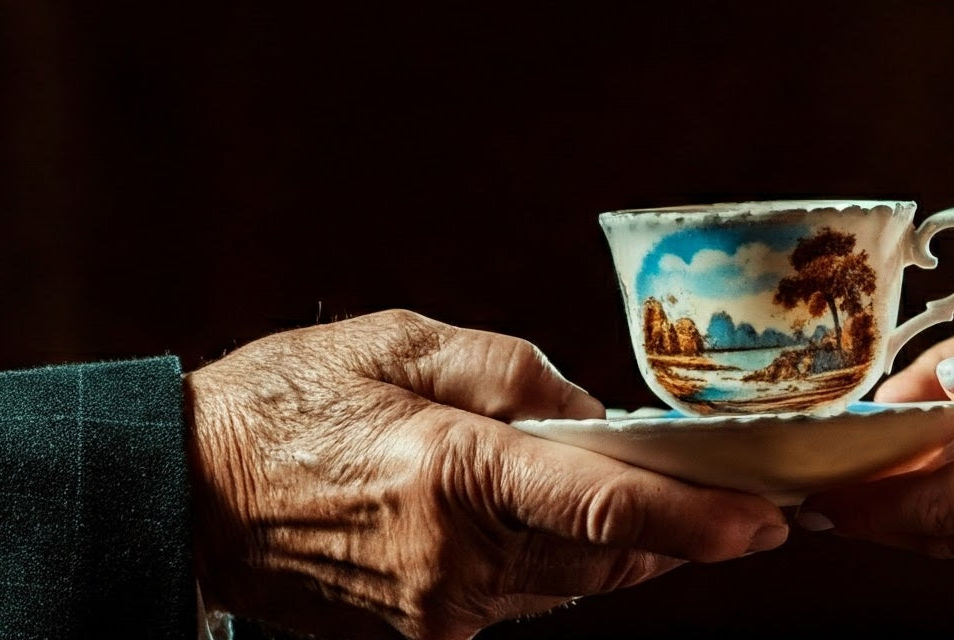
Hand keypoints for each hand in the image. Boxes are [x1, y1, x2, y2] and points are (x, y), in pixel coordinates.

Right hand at [187, 310, 787, 638]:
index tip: (768, 520)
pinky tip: (566, 530)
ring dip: (623, 553)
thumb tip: (594, 415)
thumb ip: (512, 374)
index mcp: (453, 476)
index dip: (700, 521)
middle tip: (743, 507)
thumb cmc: (286, 403)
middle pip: (607, 561)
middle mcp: (453, 561)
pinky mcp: (419, 635)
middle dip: (679, 537)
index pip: (607, 509)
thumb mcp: (401, 342)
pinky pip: (520, 603)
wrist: (185, 494)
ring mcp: (436, 611)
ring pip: (571, 589)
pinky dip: (557, 568)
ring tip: (667, 512)